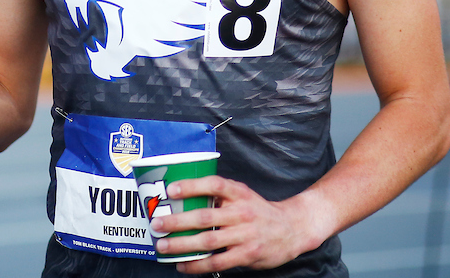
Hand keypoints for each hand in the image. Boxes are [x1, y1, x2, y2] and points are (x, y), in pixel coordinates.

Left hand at [148, 176, 321, 273]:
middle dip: (177, 221)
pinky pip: (218, 262)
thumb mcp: (243, 195)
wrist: (292, 229)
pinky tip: (183, 265)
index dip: (192, 186)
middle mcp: (242, 212)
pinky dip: (198, 265)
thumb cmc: (258, 210)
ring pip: (208, 241)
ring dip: (182, 245)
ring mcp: (245, 235)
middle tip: (157, 224)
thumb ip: (219, 195)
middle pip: (205, 217)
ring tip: (163, 246)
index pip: (214, 185)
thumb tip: (182, 197)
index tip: (171, 189)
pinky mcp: (247, 255)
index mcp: (239, 193)